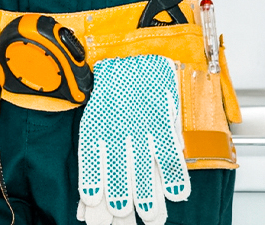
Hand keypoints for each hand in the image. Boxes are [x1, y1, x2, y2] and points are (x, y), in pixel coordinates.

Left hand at [76, 55, 190, 224]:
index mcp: (97, 121)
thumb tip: (88, 194)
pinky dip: (174, 174)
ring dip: (147, 193)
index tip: (92, 203)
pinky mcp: (163, 118)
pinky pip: (169, 150)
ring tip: (149, 215)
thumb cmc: (114, 90)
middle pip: (118, 166)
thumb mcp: (96, 114)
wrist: (136, 55)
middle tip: (122, 216)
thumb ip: (95, 150)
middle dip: (120, 196)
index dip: (92, 181)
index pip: (91, 155)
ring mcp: (142, 122)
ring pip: (144, 163)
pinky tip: (176, 193)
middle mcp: (117, 122)